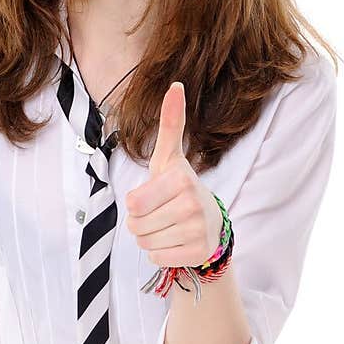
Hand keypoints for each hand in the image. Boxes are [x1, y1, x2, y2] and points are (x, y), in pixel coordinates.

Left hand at [123, 81, 220, 267]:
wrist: (211, 224)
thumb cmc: (179, 188)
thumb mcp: (169, 157)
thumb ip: (170, 123)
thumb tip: (175, 84)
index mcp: (179, 179)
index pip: (132, 204)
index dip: (136, 204)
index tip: (154, 198)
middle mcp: (192, 204)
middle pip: (136, 226)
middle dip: (142, 224)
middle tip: (161, 215)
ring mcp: (198, 230)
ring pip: (145, 244)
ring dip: (151, 239)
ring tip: (168, 228)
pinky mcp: (198, 252)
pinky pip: (158, 258)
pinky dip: (161, 254)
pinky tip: (176, 242)